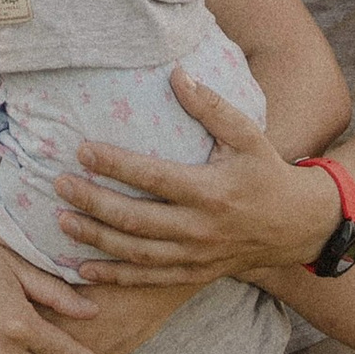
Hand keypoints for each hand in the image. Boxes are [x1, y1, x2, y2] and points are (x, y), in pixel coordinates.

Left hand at [51, 71, 340, 290]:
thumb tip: (177, 74)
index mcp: (211, 191)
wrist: (295, 227)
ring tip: (62, 221)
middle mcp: (200, 228)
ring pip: (137, 252)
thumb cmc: (265, 171)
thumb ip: (211, 106)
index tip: (82, 149)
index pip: (155, 178)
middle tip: (59, 184)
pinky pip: (148, 279)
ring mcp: (195, 256)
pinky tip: (84, 268)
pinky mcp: (192, 275)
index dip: (117, 165)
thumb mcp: (247, 134)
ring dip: (97, 239)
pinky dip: (116, 276)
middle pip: (137, 220)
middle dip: (94, 203)